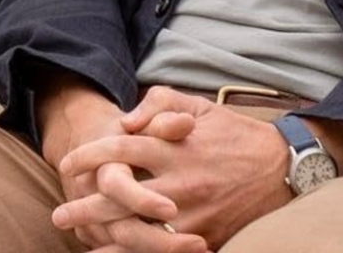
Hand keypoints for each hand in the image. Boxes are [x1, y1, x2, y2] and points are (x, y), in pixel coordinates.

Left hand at [59, 86, 291, 248]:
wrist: (284, 166)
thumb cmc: (234, 133)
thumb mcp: (197, 105)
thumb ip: (159, 104)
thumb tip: (127, 121)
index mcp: (173, 146)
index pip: (120, 149)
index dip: (89, 156)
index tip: (67, 163)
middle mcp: (179, 180)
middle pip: (121, 196)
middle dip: (86, 206)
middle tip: (59, 214)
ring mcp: (192, 212)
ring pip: (140, 230)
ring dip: (107, 238)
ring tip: (82, 243)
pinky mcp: (207, 235)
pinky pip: (166, 249)